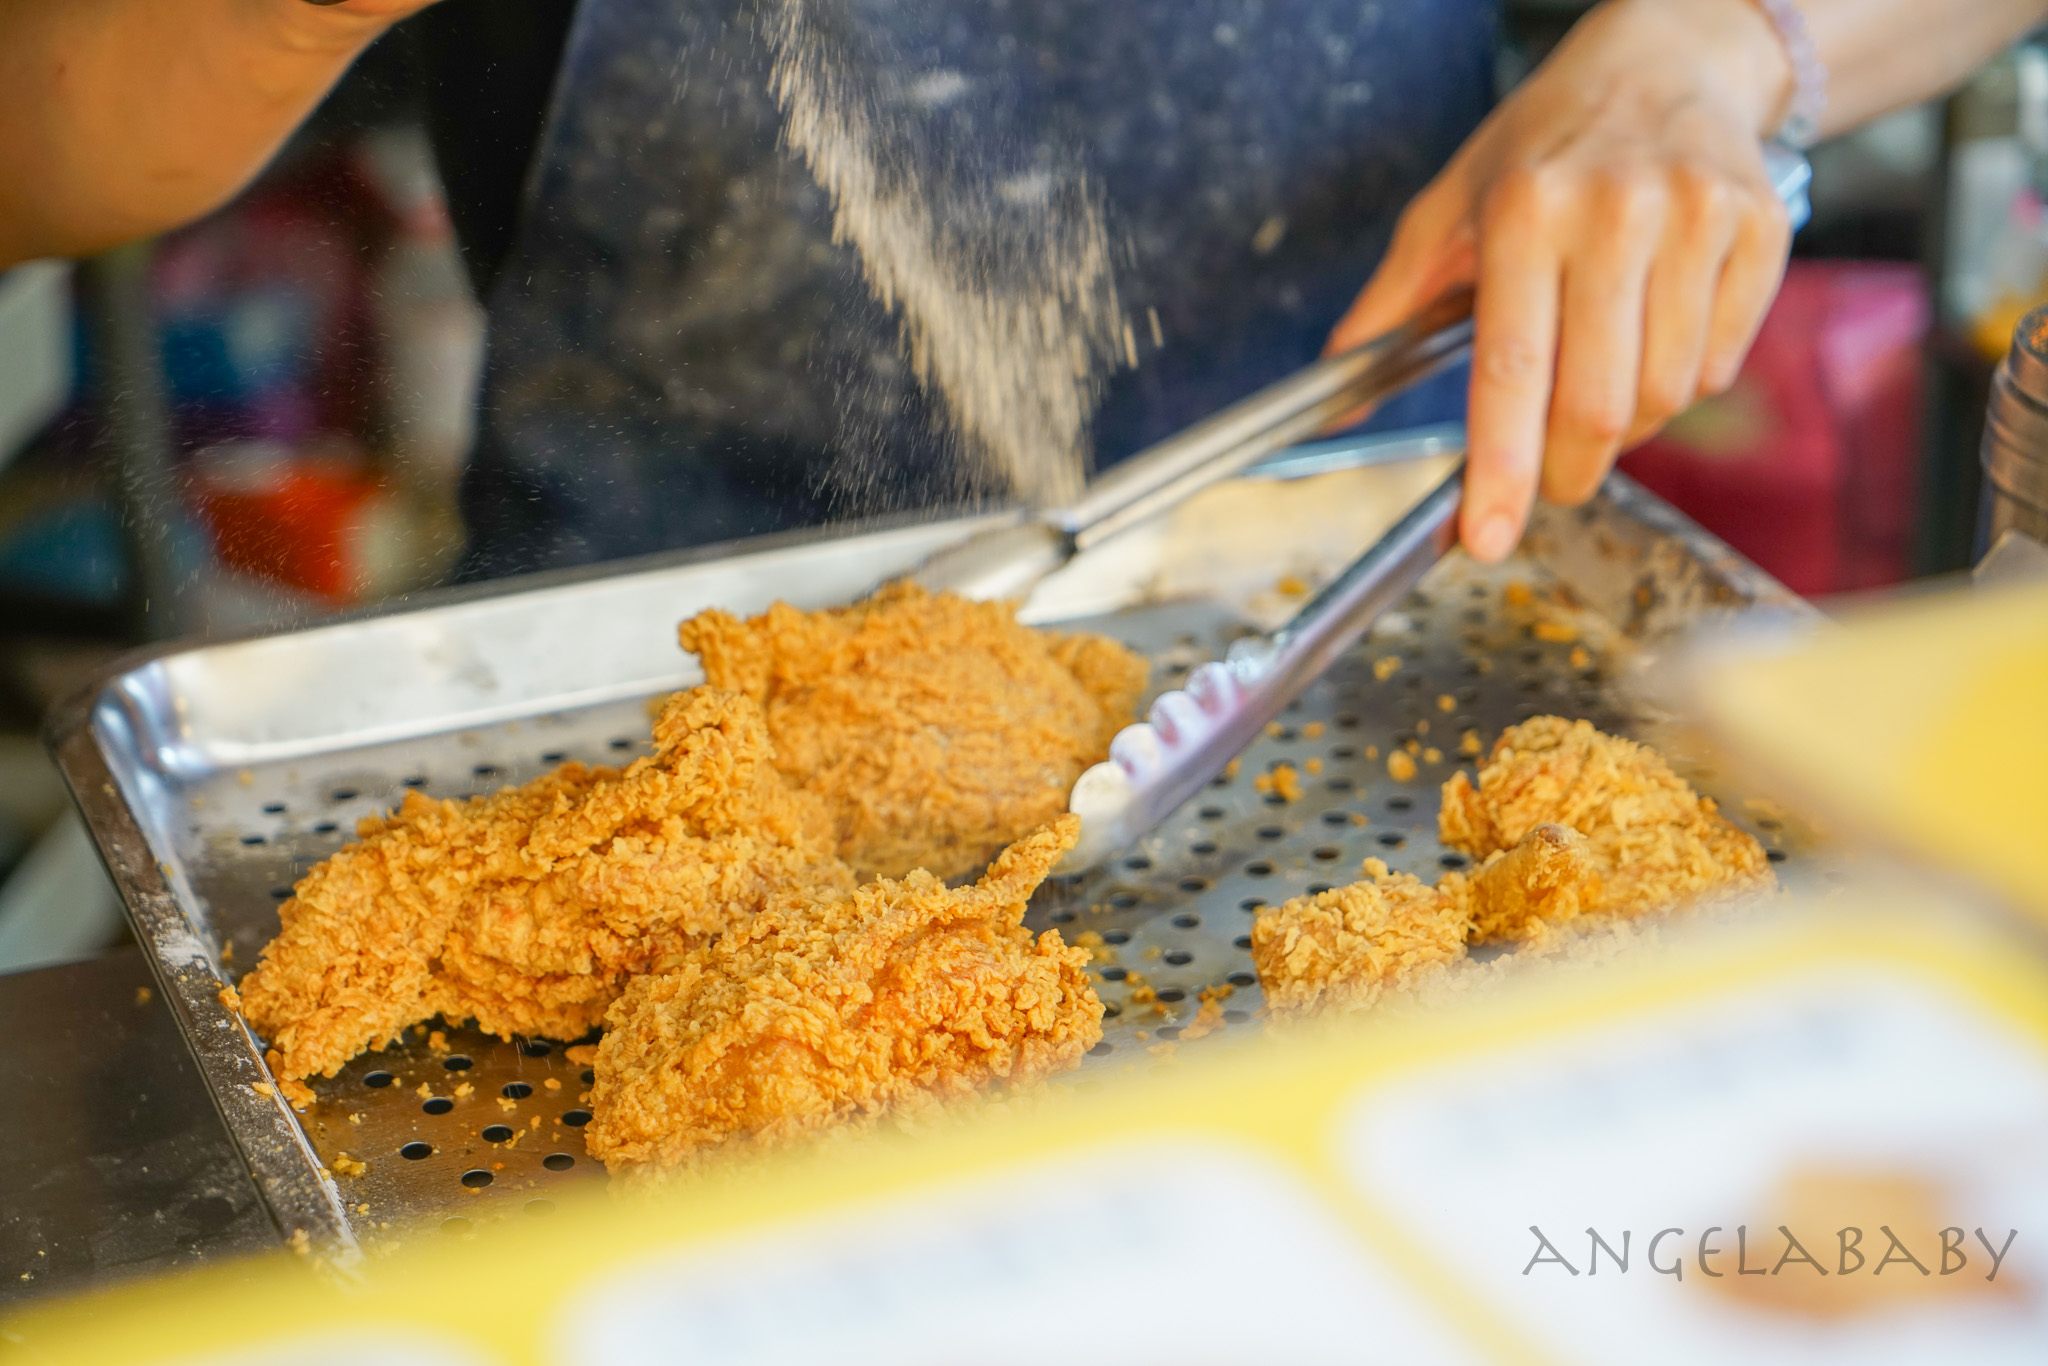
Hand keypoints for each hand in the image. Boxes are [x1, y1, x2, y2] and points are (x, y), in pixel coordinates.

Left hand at [1328, 0, 1795, 561]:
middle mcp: (1614, 213)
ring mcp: (1696, 220)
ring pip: (1665, 396)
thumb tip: (1339, 384)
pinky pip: (1718, 366)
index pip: (1510, 371)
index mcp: (1524, 212)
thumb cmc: (1545, 144)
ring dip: (1626, 429)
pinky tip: (1653, 340)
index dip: (1502, 469)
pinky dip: (1682, 385)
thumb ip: (1393, 301)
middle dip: (1565, 470)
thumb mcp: (1451, 204)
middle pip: (1596, 404)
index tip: (1488, 535)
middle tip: (1548, 481)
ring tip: (1598, 387)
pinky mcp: (1758, 232)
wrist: (1668, 61)